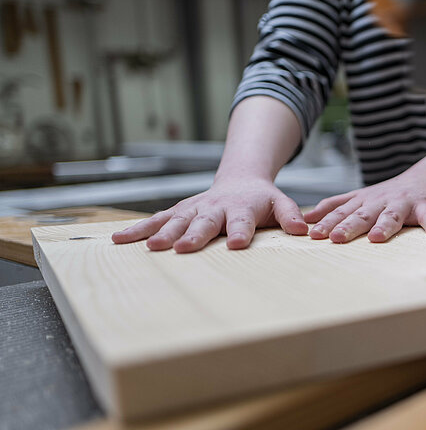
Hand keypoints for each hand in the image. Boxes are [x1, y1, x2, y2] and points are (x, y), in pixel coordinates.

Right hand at [111, 178, 307, 252]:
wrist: (240, 181)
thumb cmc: (261, 200)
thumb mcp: (280, 203)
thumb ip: (290, 216)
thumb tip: (303, 230)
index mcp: (240, 210)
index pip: (241, 223)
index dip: (239, 232)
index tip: (235, 244)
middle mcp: (213, 209)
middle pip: (203, 224)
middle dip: (193, 235)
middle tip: (184, 248)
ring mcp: (192, 210)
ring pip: (175, 222)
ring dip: (163, 234)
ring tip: (151, 248)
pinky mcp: (177, 212)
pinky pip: (155, 221)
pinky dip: (137, 230)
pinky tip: (117, 241)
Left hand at [304, 145, 425, 242]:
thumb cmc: (391, 194)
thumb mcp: (360, 197)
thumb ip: (336, 206)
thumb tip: (307, 218)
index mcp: (364, 201)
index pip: (342, 212)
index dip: (327, 223)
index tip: (312, 235)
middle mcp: (380, 201)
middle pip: (363, 215)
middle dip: (348, 226)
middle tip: (336, 238)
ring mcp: (403, 203)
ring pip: (392, 215)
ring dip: (384, 226)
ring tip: (376, 238)